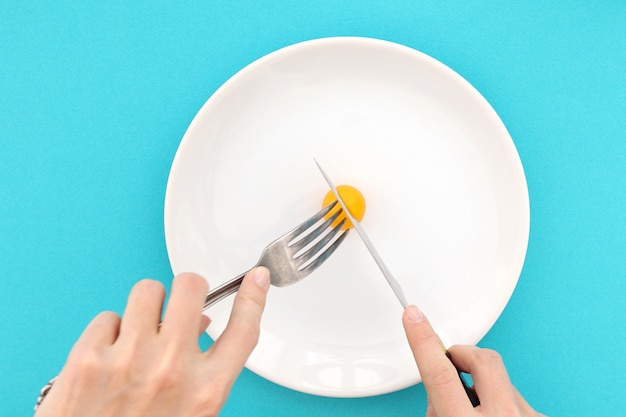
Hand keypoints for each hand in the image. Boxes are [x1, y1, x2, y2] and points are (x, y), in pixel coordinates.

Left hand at [34, 267, 270, 416]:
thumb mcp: (192, 413)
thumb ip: (205, 371)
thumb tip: (201, 323)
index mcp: (205, 391)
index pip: (243, 330)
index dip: (253, 297)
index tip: (256, 278)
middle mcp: (171, 371)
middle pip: (191, 289)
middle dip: (187, 290)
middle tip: (177, 304)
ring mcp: (128, 361)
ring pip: (147, 290)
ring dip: (146, 307)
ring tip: (139, 332)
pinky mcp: (88, 359)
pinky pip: (107, 316)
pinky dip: (109, 331)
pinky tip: (109, 355)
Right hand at [402, 305, 544, 416]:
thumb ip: (438, 410)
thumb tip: (439, 391)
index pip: (440, 373)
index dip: (423, 340)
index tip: (414, 317)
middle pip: (482, 359)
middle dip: (463, 354)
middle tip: (451, 363)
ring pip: (502, 381)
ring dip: (485, 389)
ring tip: (476, 414)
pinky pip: (519, 399)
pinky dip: (505, 404)